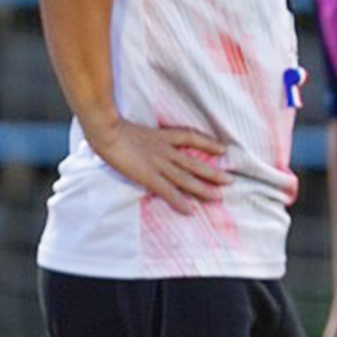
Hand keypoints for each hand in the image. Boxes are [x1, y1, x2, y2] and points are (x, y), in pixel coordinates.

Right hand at [86, 118, 227, 213]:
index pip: (190, 137)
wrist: (106, 130)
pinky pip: (167, 191)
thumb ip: (140, 134)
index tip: (222, 148)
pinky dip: (179, 201)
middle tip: (230, 181)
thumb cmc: (111, 127)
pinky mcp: (148, 176)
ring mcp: (157, 164)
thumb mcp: (131, 126)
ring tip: (218, 197)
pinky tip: (190, 210)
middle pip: (193, 163)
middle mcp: (164, 150)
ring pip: (185, 178)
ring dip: (202, 189)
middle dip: (212, 173)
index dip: (207, 143)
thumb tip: (137, 139)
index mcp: (160, 136)